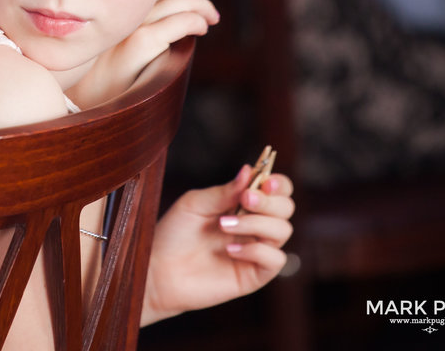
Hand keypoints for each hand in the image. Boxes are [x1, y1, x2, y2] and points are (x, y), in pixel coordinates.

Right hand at [72, 0, 218, 104]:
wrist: (82, 98)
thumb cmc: (96, 73)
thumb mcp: (110, 39)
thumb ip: (128, 20)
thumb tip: (163, 8)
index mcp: (112, 2)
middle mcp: (119, 6)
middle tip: (208, 9)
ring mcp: (130, 24)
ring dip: (202, 7)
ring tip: (210, 19)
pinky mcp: (139, 43)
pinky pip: (180, 23)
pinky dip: (197, 22)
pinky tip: (201, 29)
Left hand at [140, 164, 294, 325]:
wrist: (159, 270)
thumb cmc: (174, 234)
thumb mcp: (195, 204)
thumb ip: (224, 191)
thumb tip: (248, 170)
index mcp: (241, 204)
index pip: (276, 189)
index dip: (278, 182)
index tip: (266, 181)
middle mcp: (253, 225)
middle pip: (286, 207)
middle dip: (269, 201)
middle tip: (245, 199)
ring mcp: (256, 249)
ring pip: (282, 230)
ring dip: (256, 223)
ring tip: (224, 225)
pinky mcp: (255, 274)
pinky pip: (275, 259)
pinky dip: (256, 250)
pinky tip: (230, 250)